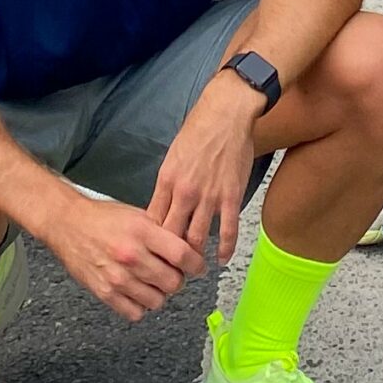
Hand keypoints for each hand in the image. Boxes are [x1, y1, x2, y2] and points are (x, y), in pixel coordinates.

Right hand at [41, 186, 203, 321]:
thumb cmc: (103, 218)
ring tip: (152, 281)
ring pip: (157, 301)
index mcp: (142, 232)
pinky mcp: (105, 293)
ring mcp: (118, 277)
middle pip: (173, 282)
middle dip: (178, 279)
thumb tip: (188, 247)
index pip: (182, 256)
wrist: (68, 223)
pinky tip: (137, 291)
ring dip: (159, 293)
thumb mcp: (138, 215)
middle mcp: (131, 256)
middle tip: (172, 273)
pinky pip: (136, 312)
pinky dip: (140, 305)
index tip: (197, 266)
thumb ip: (162, 231)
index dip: (196, 264)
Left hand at [147, 73, 260, 262]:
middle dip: (169, 256)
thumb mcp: (173, 157)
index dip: (151, 242)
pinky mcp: (230, 197)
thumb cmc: (198, 131)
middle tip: (171, 268)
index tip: (152, 253)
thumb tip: (161, 208)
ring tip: (194, 268)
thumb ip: (167, 184)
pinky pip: (228, 231)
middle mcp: (185, 192)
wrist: (225, 114)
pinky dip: (225, 249)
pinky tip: (222, 259)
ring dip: (195, 257)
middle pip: (171, 236)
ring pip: (197, 239)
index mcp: (166, 181)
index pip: (153, 222)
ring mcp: (208, 197)